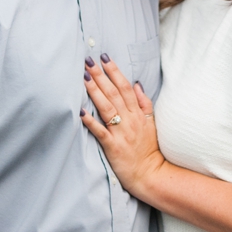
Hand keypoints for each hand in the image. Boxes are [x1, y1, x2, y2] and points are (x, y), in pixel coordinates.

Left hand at [81, 58, 166, 196]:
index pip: (125, 87)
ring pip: (106, 107)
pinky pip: (100, 132)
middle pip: (113, 93)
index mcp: (137, 113)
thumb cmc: (149, 149)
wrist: (150, 174)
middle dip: (100, 75)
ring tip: (84, 77)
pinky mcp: (112, 146)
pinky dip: (90, 121)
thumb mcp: (151, 123)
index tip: (104, 58)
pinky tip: (81, 112)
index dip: (114, 71)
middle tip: (88, 61)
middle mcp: (129, 120)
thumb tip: (136, 84)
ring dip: (94, 91)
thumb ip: (144, 103)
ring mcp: (121, 133)